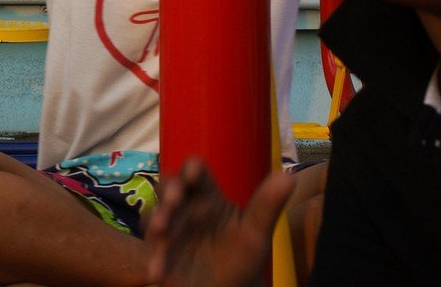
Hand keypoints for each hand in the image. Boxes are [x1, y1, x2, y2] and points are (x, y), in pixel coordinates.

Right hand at [143, 158, 293, 286]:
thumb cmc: (240, 255)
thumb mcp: (256, 233)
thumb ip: (267, 205)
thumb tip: (288, 175)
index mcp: (206, 196)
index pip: (196, 173)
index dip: (192, 169)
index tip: (193, 172)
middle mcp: (183, 208)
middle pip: (168, 188)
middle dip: (169, 191)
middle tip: (175, 199)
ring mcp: (168, 231)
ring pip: (154, 216)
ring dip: (156, 219)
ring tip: (162, 230)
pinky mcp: (160, 255)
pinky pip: (152, 253)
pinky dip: (153, 260)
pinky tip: (158, 271)